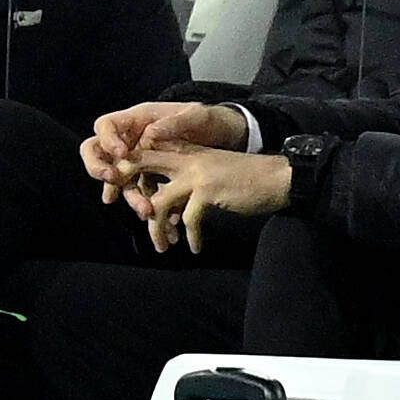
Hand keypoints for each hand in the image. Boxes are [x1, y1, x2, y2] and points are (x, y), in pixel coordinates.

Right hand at [84, 100, 242, 198]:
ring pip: (120, 180)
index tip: (121, 153)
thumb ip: (176, 123)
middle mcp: (132, 140)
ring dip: (130, 197)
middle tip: (113, 180)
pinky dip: (150, 207)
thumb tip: (150, 134)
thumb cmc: (210, 120)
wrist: (227, 137)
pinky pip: (142, 194)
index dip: (107, 140)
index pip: (105, 126)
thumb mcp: (197, 116)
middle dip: (100, 169)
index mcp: (138, 120)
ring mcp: (139, 161)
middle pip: (98, 153)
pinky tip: (165, 221)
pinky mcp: (151, 179)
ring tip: (147, 212)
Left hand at [127, 145, 289, 254]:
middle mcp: (185, 158)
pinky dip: (190, 236)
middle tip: (131, 214)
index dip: (130, 171)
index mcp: (185, 151)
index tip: (123, 192)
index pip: (146, 153)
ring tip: (162, 246)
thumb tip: (162, 203)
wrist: (276, 178)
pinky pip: (188, 219)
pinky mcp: (208, 191)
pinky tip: (193, 247)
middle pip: (141, 166)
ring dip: (158, 229)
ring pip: (160, 203)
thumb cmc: (244, 178)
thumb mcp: (210, 171)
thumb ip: (184, 180)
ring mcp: (195, 174)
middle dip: (130, 190)